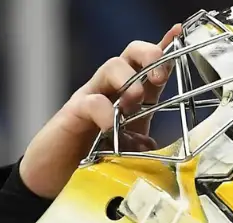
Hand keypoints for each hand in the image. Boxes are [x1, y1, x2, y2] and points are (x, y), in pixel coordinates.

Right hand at [19, 24, 181, 198]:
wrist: (55, 176)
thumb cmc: (91, 158)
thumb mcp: (126, 151)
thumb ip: (141, 145)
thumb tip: (153, 145)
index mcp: (131, 97)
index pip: (149, 66)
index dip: (164, 51)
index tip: (178, 36)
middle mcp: (112, 90)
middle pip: (131, 54)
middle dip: (149, 56)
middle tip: (158, 76)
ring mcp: (92, 97)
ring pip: (111, 67)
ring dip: (128, 79)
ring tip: (134, 101)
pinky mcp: (74, 112)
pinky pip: (91, 101)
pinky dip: (104, 111)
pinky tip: (110, 127)